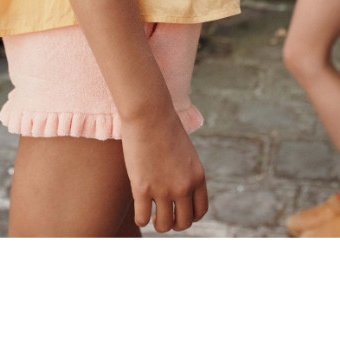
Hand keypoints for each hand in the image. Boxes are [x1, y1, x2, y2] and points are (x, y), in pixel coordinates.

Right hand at [121, 109, 207, 232]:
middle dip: (173, 223)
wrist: (150, 114)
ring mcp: (163, 189)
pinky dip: (140, 219)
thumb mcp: (185, 152)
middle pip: (183, 223)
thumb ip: (185, 172)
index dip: (189, 217)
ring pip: (163, 225)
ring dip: (157, 223)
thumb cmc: (165, 127)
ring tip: (151, 215)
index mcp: (198, 177)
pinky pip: (141, 219)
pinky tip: (139, 211)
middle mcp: (183, 187)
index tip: (179, 212)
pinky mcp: (142, 188)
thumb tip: (178, 192)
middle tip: (163, 214)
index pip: (200, 211)